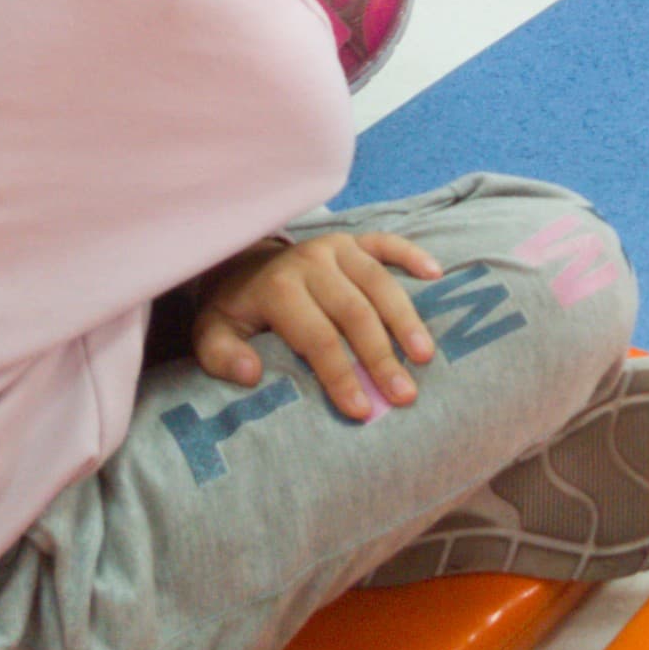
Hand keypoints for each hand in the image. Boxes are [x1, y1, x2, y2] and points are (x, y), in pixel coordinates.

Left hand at [194, 230, 442, 419]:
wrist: (241, 265)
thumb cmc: (235, 310)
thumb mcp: (212, 334)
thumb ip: (221, 356)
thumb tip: (251, 374)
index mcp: (278, 286)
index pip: (316, 337)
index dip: (340, 374)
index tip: (361, 410)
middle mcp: (311, 260)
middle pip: (355, 312)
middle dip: (381, 357)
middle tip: (404, 396)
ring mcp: (335, 246)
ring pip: (379, 282)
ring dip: (405, 320)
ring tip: (425, 357)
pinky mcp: (353, 239)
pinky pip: (387, 242)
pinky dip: (412, 255)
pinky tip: (436, 275)